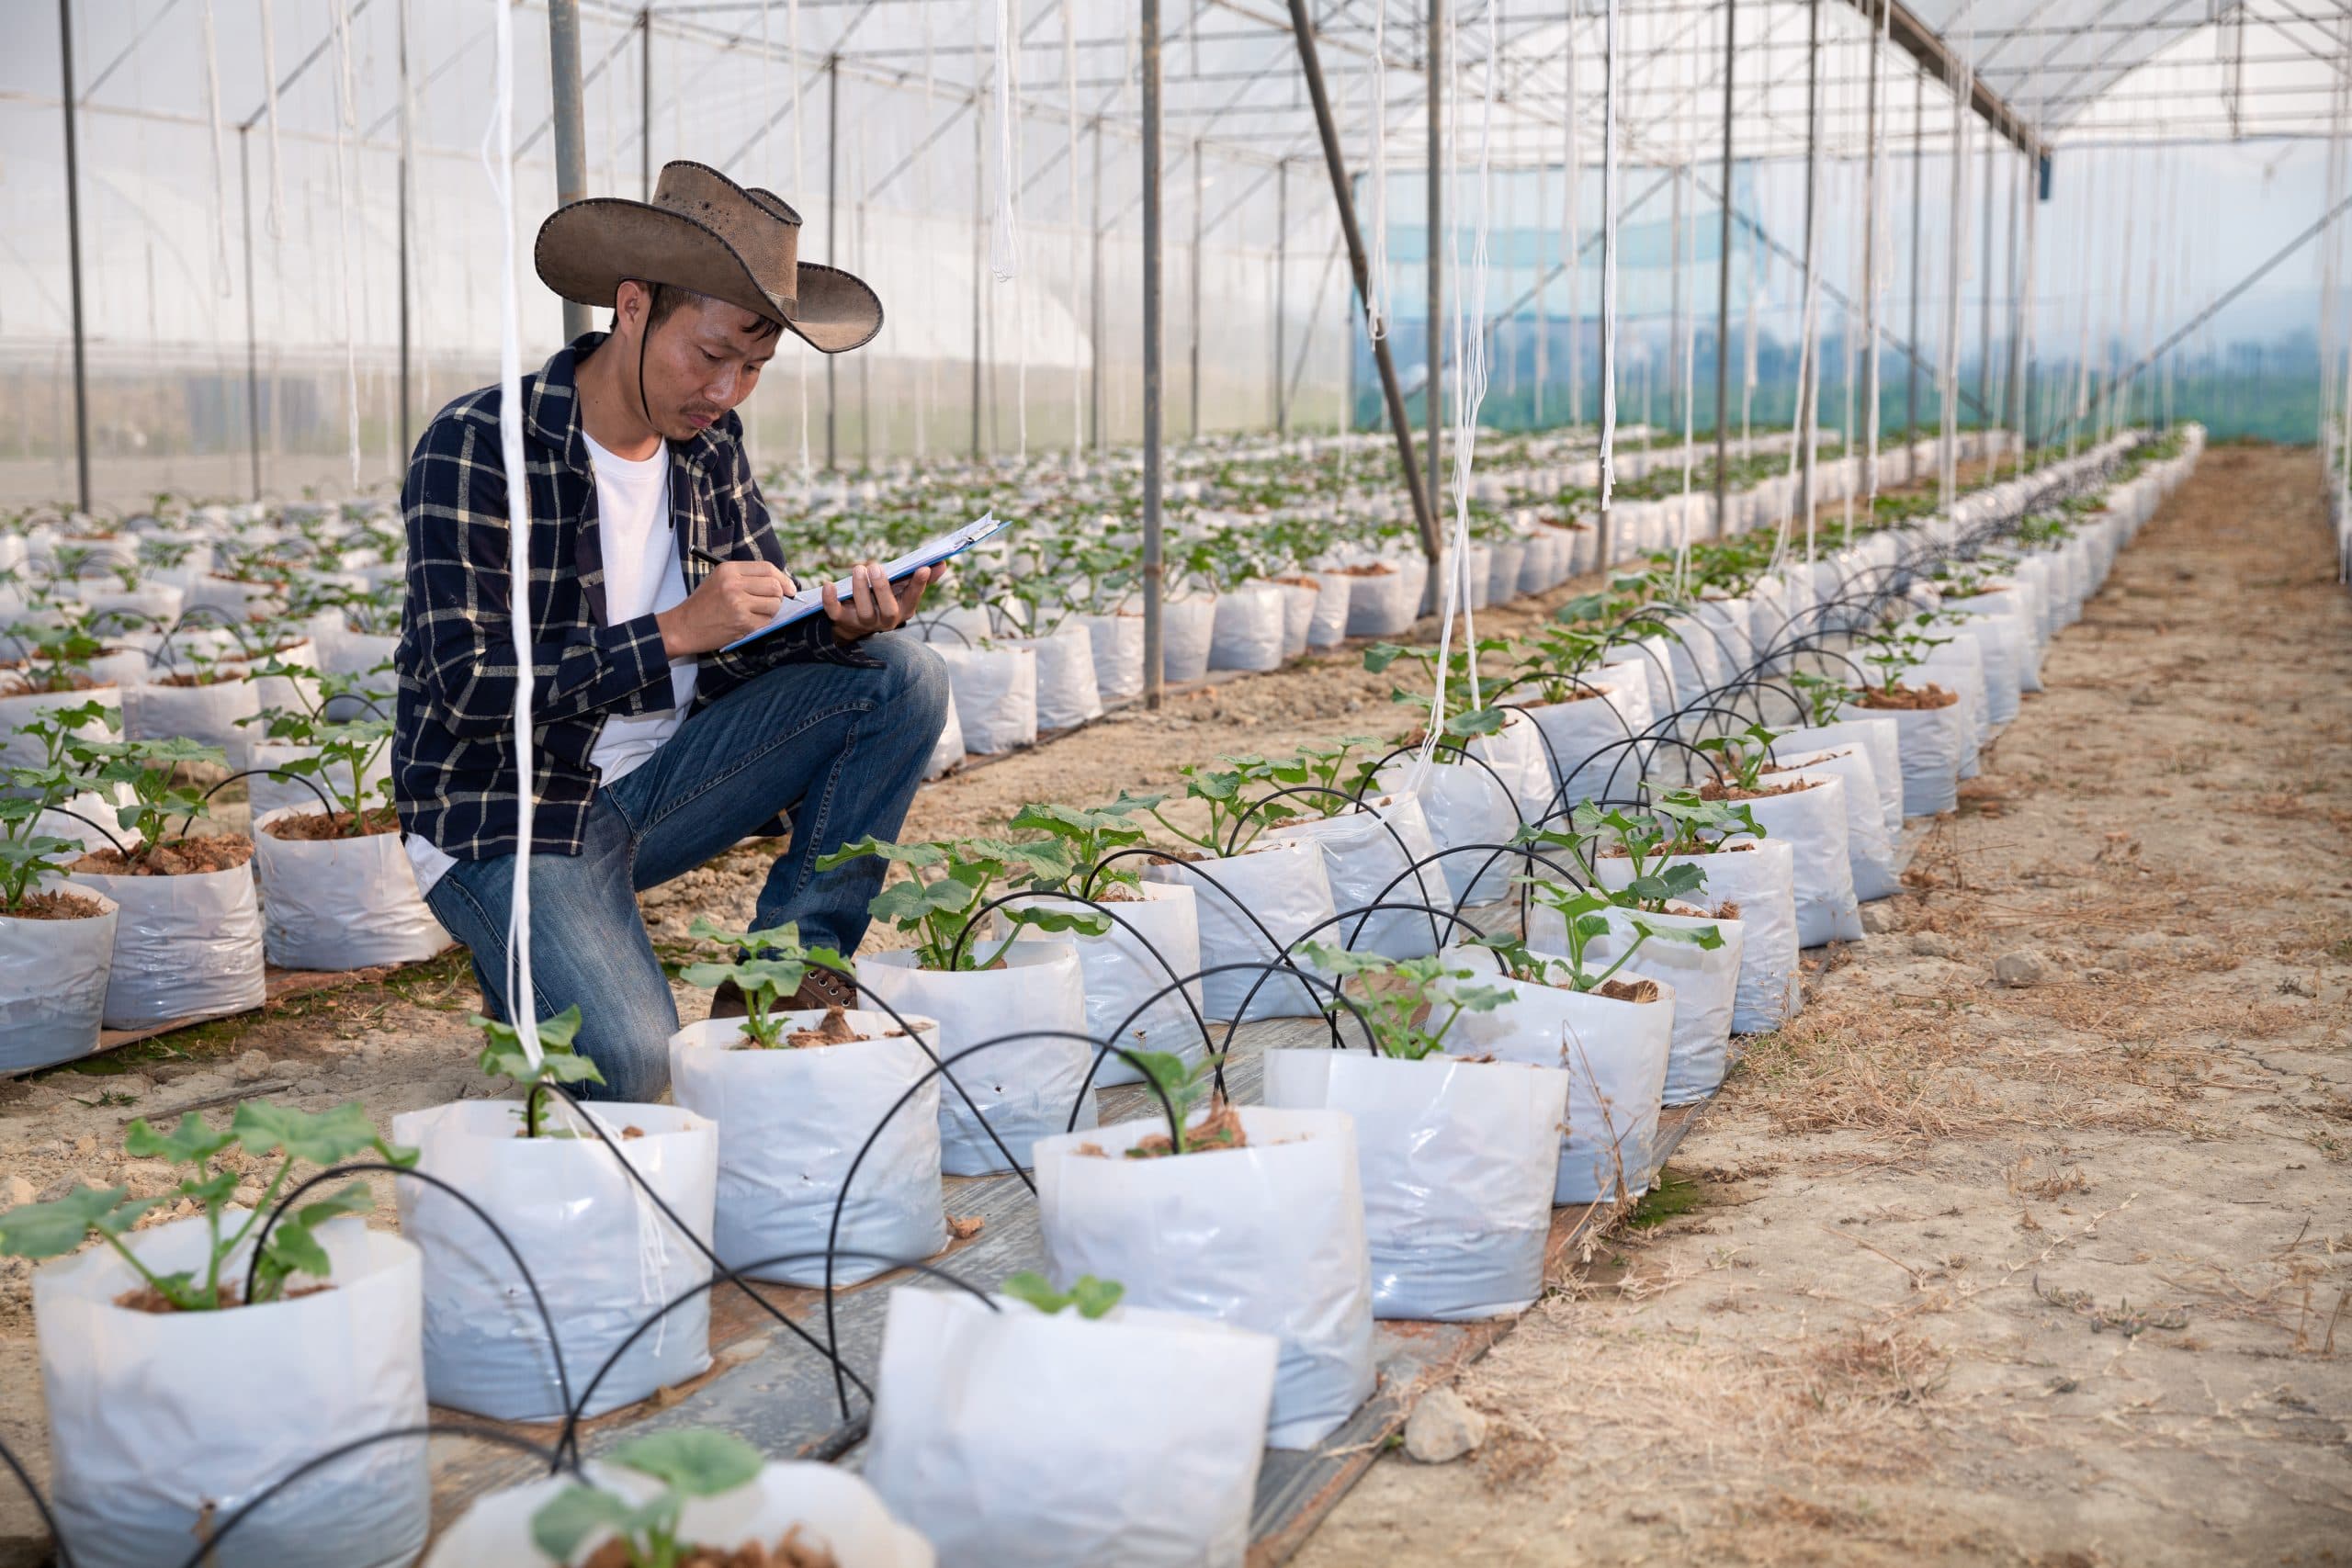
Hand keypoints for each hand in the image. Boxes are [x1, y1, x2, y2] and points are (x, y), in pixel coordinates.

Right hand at [658, 560, 793, 657]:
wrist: (683, 626)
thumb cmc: (703, 604)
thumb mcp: (719, 580)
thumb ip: (746, 577)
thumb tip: (780, 582)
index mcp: (729, 569)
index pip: (767, 568)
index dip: (783, 578)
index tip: (790, 587)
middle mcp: (734, 584)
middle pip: (775, 586)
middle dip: (779, 596)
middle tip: (771, 603)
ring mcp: (738, 604)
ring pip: (774, 604)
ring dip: (771, 611)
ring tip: (756, 613)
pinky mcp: (742, 623)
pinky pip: (766, 622)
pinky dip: (763, 624)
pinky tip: (749, 624)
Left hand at [823, 562, 940, 641]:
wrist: (855, 623)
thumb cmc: (884, 599)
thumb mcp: (902, 589)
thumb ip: (921, 578)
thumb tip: (942, 563)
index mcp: (903, 610)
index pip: (913, 599)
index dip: (918, 585)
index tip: (922, 568)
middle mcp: (886, 620)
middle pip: (887, 610)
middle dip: (882, 589)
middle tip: (875, 567)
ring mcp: (864, 622)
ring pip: (863, 611)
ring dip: (860, 589)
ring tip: (858, 568)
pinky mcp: (842, 620)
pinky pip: (835, 613)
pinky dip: (830, 600)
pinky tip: (828, 584)